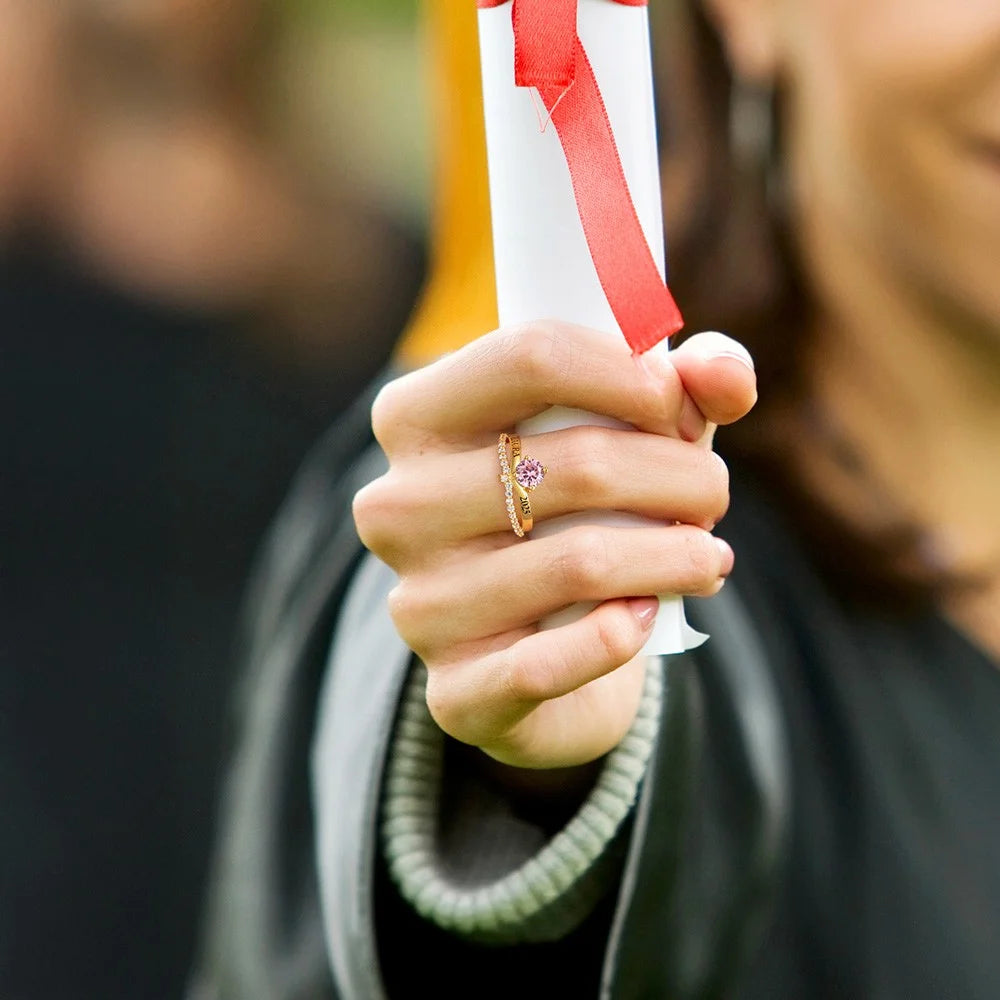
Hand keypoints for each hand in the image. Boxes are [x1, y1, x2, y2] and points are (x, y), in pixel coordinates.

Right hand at [353, 322, 756, 768]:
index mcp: (416, 417)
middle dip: (682, 476)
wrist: (527, 644)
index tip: (686, 410)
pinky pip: (547, 664)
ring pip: (581, 562)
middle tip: (713, 494)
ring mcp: (420, 603)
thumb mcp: (619, 431)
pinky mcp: (454, 689)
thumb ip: (679, 384)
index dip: (633, 376)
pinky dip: (617, 638)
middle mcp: (398, 507)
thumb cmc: (575, 513)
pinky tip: (646, 616)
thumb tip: (727, 376)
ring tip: (709, 557)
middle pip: (577, 464)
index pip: (528, 356)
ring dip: (678, 557)